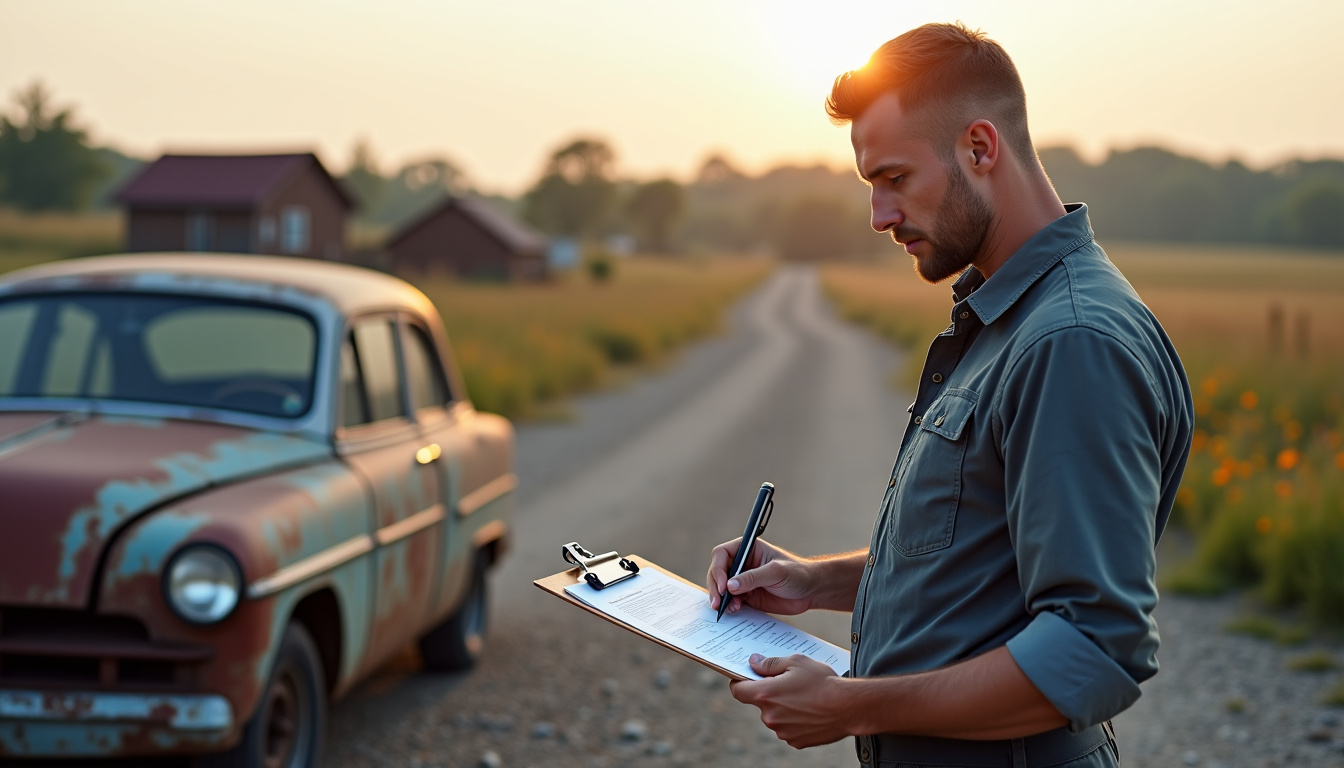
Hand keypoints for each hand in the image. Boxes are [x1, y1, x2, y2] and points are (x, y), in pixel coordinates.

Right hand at [706, 538, 814, 615]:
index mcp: (747, 549)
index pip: (722, 554)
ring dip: (721, 599)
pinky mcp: (747, 596)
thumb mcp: (776, 572)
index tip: (724, 586)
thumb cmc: (798, 573)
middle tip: (718, 602)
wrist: (812, 591)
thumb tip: (730, 585)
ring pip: (722, 588)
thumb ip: (753, 578)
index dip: (719, 569)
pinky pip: (731, 601)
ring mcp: (743, 581)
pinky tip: (735, 610)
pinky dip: (729, 607)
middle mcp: (742, 564)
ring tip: (728, 608)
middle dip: (716, 587)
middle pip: (717, 572)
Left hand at [729, 654, 850, 747]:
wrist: (849, 707)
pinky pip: (788, 729)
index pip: (738, 690)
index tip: (746, 678)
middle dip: (771, 694)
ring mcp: (782, 731)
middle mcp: (769, 716)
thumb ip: (770, 663)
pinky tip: (811, 711)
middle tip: (789, 684)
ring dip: (784, 708)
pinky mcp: (795, 742)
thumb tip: (753, 662)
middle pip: (760, 704)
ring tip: (805, 698)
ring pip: (775, 717)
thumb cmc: (822, 682)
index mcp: (765, 694)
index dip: (739, 682)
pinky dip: (795, 721)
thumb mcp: (796, 662)